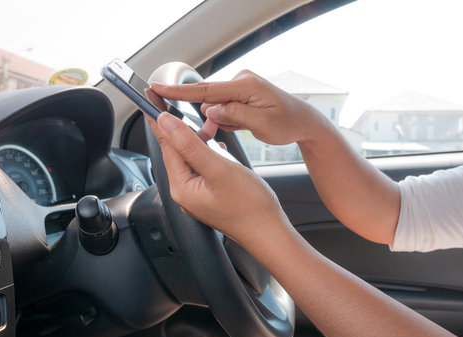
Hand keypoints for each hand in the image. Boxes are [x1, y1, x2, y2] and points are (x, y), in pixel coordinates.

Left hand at [148, 112, 290, 247]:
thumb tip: (166, 123)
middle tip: (188, 107)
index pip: (166, 145)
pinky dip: (209, 152)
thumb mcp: (218, 169)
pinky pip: (203, 167)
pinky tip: (219, 147)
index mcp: (182, 186)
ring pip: (192, 158)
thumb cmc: (249, 206)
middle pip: (177, 151)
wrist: (269, 232)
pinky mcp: (210, 195)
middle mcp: (185, 192)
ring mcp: (198, 195)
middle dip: (184, 128)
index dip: (160, 119)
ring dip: (200, 139)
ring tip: (213, 126)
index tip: (152, 97)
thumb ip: (190, 145)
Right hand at [150, 70, 327, 145]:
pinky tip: (242, 125)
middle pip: (209, 98)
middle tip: (230, 128)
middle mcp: (241, 81)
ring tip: (243, 129)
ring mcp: (241, 87)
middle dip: (209, 116)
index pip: (205, 90)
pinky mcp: (241, 94)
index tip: (157, 89)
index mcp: (245, 85)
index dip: (179, 92)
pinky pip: (225, 108)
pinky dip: (227, 119)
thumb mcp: (262, 124)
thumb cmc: (288, 122)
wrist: (304, 121)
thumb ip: (234, 114)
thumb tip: (210, 109)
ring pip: (216, 106)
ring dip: (222, 120)